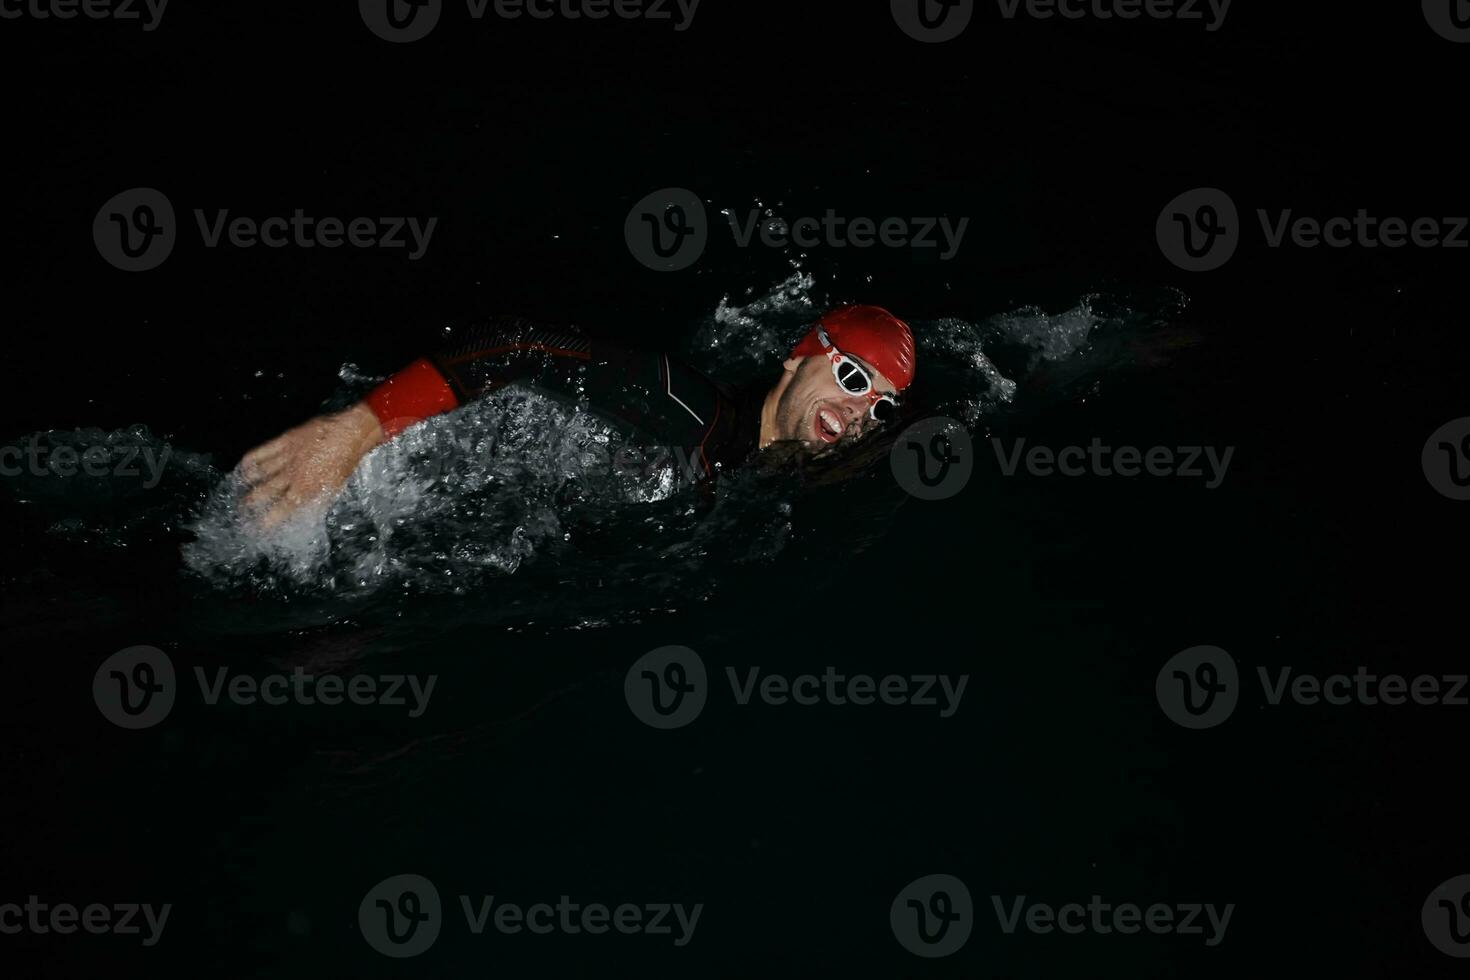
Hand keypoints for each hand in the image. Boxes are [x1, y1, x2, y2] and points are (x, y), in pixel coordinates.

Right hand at [237, 402, 386, 528]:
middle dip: (250, 503)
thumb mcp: (334, 487)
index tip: (258, 528)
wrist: (349, 434)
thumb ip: (317, 500)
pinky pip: (262, 452)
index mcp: (307, 490)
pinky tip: (244, 465)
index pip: (282, 510)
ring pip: (260, 473)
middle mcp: (293, 476)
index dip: (269, 520)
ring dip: (247, 482)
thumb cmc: (345, 462)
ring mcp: (287, 458)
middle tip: (242, 509)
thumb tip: (305, 512)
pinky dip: (250, 460)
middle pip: (264, 492)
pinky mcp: (284, 441)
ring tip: (238, 490)